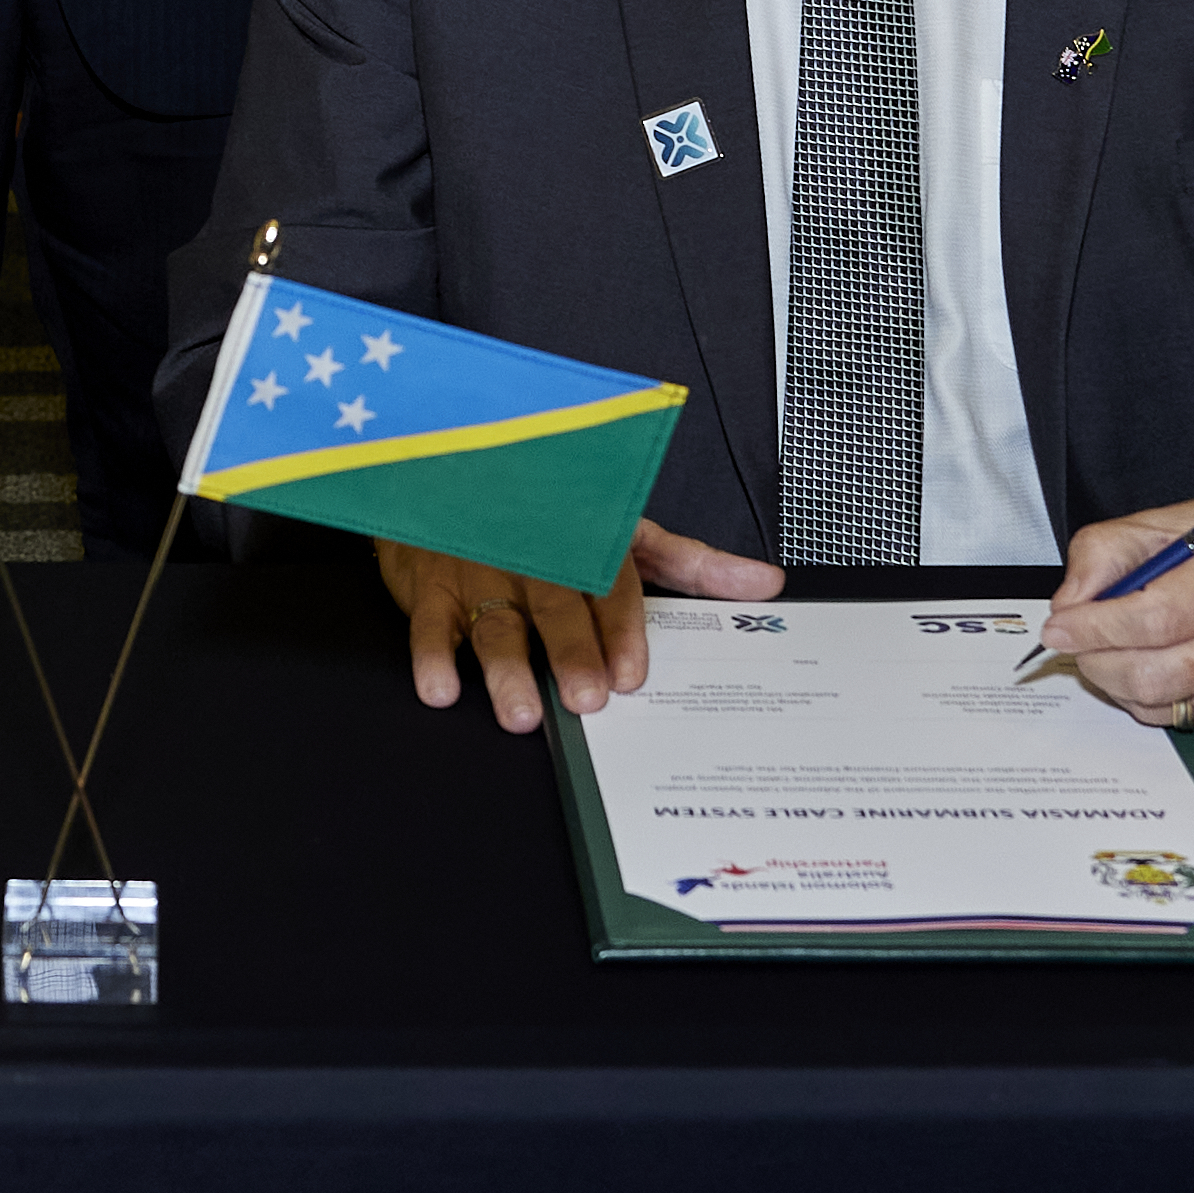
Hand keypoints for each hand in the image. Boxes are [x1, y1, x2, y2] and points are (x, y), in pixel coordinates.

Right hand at [379, 516, 785, 733]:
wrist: (455, 480)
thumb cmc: (550, 521)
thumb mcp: (623, 533)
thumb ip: (692, 564)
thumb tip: (765, 583)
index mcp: (583, 543)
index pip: (607, 585)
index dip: (619, 630)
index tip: (629, 672)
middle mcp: (534, 557)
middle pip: (554, 607)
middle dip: (570, 653)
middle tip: (586, 701)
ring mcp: (481, 573)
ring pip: (495, 623)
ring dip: (506, 668)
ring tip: (520, 712)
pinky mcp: (432, 588)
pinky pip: (429, 623)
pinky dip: (432, 655)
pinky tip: (441, 687)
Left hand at [1026, 493, 1193, 731]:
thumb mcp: (1186, 518)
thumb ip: (1114, 551)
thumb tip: (1069, 605)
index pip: (1155, 617)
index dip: (1096, 627)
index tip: (1059, 626)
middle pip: (1155, 675)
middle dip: (1097, 662)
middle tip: (1077, 643)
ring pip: (1165, 706)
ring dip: (1122, 682)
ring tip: (1120, 649)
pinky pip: (1191, 719)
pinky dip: (1162, 697)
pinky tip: (1170, 662)